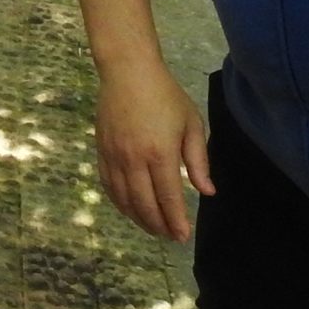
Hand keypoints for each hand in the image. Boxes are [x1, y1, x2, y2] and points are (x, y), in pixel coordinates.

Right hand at [94, 60, 215, 242]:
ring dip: (138, 218)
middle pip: (145, 204)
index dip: (176, 220)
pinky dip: (119, 203)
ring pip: (124, 199)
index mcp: (160, 153)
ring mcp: (114, 156)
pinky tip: (130, 209)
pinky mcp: (101, 151)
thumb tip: (207, 192)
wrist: (128, 72)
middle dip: (158, 225)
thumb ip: (198, 160)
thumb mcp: (191, 124)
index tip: (183, 236)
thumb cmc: (165, 95)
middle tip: (169, 236)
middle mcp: (134, 159)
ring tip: (152, 228)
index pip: (168, 197)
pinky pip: (108, 186)